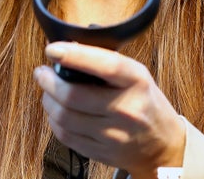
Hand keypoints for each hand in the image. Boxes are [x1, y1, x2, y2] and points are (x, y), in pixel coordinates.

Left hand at [34, 42, 184, 178]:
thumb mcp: (135, 75)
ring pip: (64, 117)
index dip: (74, 55)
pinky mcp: (101, 153)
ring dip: (48, 100)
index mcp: (136, 82)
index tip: (52, 49)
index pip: (104, 65)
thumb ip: (105, 63)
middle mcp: (126, 109)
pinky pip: (65, 135)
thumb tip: (68, 49)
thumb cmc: (144, 102)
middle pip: (73, 95)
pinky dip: (54, 120)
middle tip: (41, 73)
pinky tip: (57, 111)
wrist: (162, 145)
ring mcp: (113, 134)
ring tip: (48, 91)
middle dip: (48, 81)